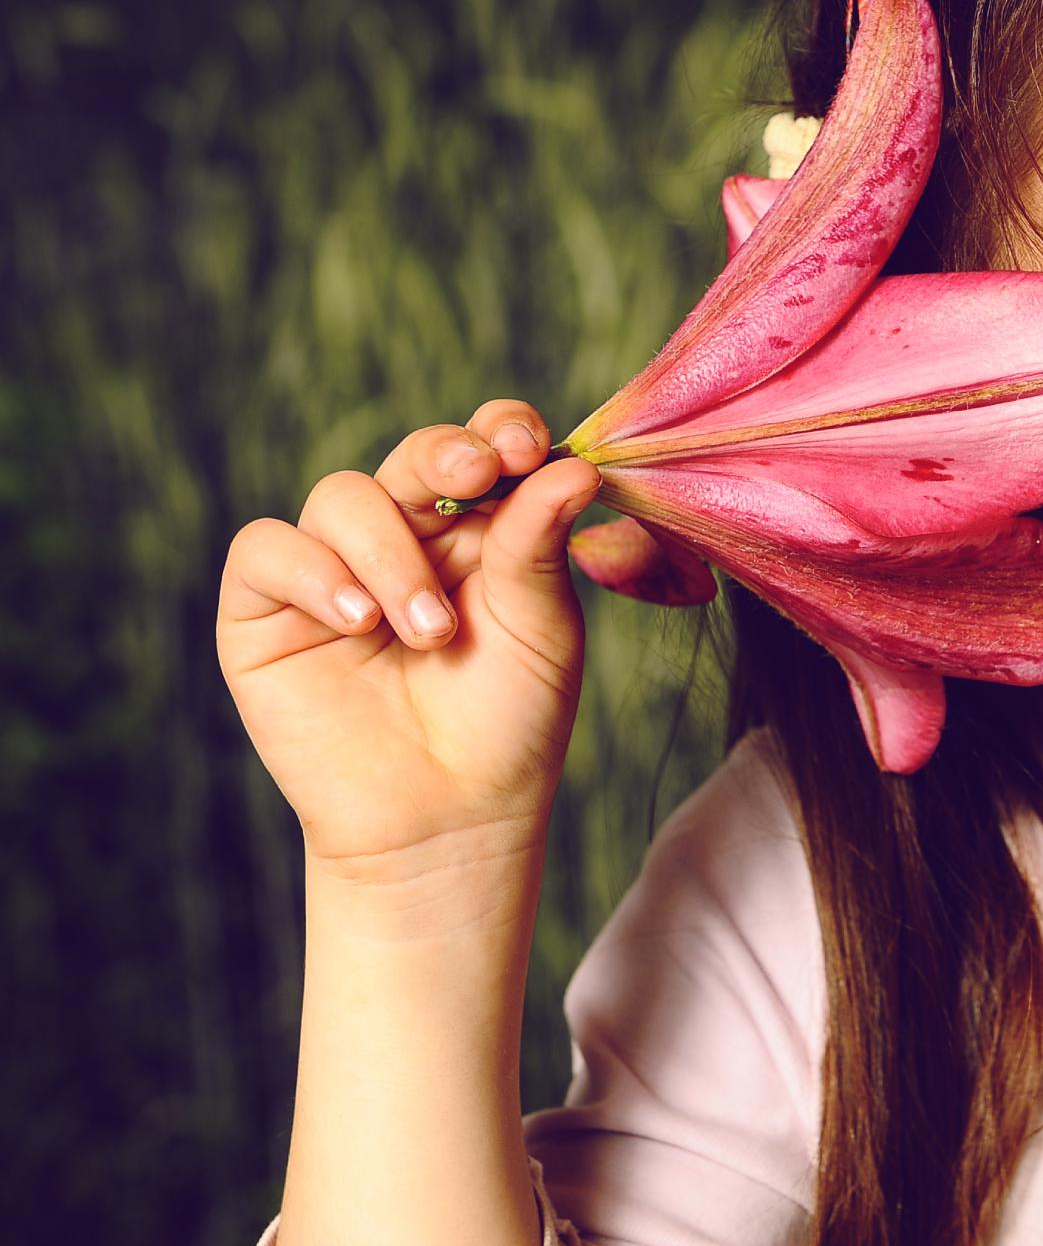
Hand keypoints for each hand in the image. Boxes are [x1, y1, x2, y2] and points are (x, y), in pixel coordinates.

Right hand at [216, 399, 602, 884]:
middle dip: (443, 454)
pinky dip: (313, 572)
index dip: (499, 426)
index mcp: (482, 527)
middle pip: (414, 453)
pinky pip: (266, 550)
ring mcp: (333, 569)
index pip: (483, 443)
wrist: (447, 819)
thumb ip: (540, 545)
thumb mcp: (540, 629)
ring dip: (390, 552)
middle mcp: (406, 535)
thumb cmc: (508, 722)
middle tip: (474, 476)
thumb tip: (574, 468)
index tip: (524, 444)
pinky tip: (359, 622)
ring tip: (430, 632)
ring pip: (342, 497)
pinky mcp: (265, 612)